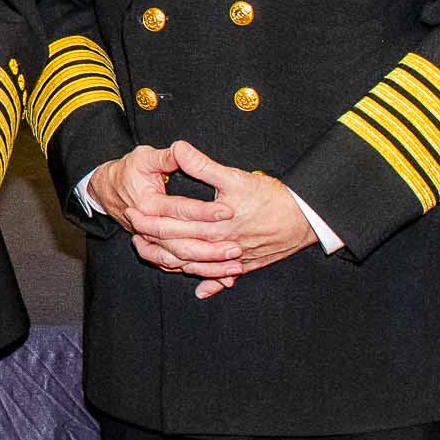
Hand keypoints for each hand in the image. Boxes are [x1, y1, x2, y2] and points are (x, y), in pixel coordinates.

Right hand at [83, 147, 228, 285]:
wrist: (107, 189)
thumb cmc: (128, 171)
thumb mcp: (144, 158)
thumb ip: (166, 157)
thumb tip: (181, 148)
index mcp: (146, 204)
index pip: (178, 209)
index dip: (204, 211)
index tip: (228, 211)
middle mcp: (146, 228)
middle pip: (181, 242)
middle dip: (210, 246)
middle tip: (236, 246)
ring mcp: (150, 242)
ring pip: (180, 260)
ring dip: (208, 265)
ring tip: (235, 265)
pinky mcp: (156, 250)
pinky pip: (178, 268)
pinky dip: (200, 274)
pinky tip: (223, 279)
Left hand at [134, 143, 314, 297]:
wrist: (305, 219)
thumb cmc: (272, 197)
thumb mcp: (235, 177)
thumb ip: (204, 166)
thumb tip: (179, 148)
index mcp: (213, 223)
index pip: (173, 220)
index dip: (151, 214)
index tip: (133, 208)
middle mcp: (218, 245)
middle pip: (177, 244)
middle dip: (152, 236)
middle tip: (133, 229)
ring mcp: (231, 258)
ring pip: (193, 264)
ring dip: (170, 259)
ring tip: (151, 252)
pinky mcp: (245, 265)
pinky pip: (221, 278)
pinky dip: (209, 283)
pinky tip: (199, 290)